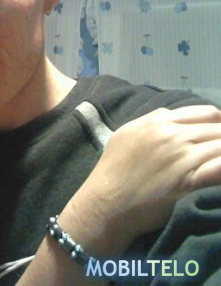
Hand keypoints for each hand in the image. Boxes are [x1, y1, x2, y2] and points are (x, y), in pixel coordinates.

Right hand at [60, 105, 220, 254]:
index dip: (219, 123)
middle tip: (218, 154)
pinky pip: (219, 167)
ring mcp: (182, 156)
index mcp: (157, 122)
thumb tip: (169, 116)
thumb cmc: (112, 172)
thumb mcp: (124, 135)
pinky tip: (219, 174)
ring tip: (217, 165)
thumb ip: (149, 121)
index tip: (219, 136)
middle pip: (219, 129)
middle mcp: (172, 134)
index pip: (206, 113)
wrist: (106, 204)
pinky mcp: (191, 180)